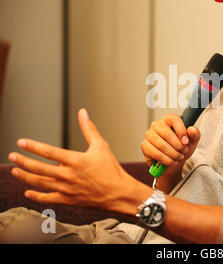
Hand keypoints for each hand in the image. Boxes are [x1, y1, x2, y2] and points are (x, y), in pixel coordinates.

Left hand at [8, 109, 141, 211]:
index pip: (49, 152)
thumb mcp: (101, 146)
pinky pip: (48, 199)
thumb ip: (89, 129)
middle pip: (40, 168)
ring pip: (40, 183)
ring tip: (15, 170)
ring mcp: (67, 189)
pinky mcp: (68, 200)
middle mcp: (68, 175)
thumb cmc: (111, 168)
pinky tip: (27, 191)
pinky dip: (36, 196)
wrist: (118, 192)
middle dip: (24, 161)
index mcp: (76, 160)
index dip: (33, 146)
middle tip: (12, 156)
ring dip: (25, 176)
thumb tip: (83, 113)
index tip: (21, 142)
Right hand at [141, 114, 200, 176]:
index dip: (181, 131)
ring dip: (173, 154)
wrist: (174, 162)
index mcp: (168, 119)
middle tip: (184, 151)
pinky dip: (167, 160)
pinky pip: (156, 153)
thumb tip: (191, 129)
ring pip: (161, 145)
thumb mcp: (192, 141)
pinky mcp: (145, 145)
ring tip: (179, 157)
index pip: (174, 119)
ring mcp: (149, 135)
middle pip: (167, 133)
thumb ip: (195, 134)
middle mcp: (157, 124)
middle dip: (178, 145)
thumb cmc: (181, 148)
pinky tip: (172, 162)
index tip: (186, 142)